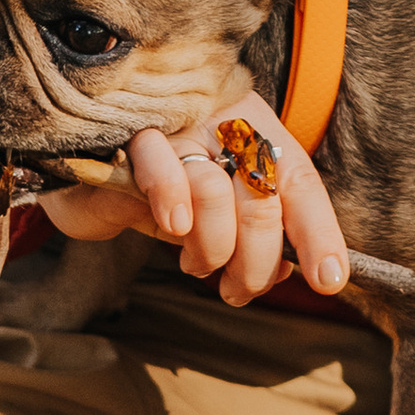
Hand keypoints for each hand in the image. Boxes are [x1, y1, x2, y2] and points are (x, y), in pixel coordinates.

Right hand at [42, 94, 349, 307]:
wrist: (86, 159)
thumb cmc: (165, 189)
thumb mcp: (219, 213)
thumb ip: (254, 234)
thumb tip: (287, 270)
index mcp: (255, 135)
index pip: (299, 181)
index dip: (318, 232)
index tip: (328, 280)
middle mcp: (223, 124)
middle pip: (261, 198)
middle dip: (257, 261)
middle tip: (238, 290)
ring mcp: (179, 127)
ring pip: (216, 191)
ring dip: (212, 247)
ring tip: (196, 263)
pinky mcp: (132, 135)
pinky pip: (161, 167)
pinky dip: (173, 202)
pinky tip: (174, 226)